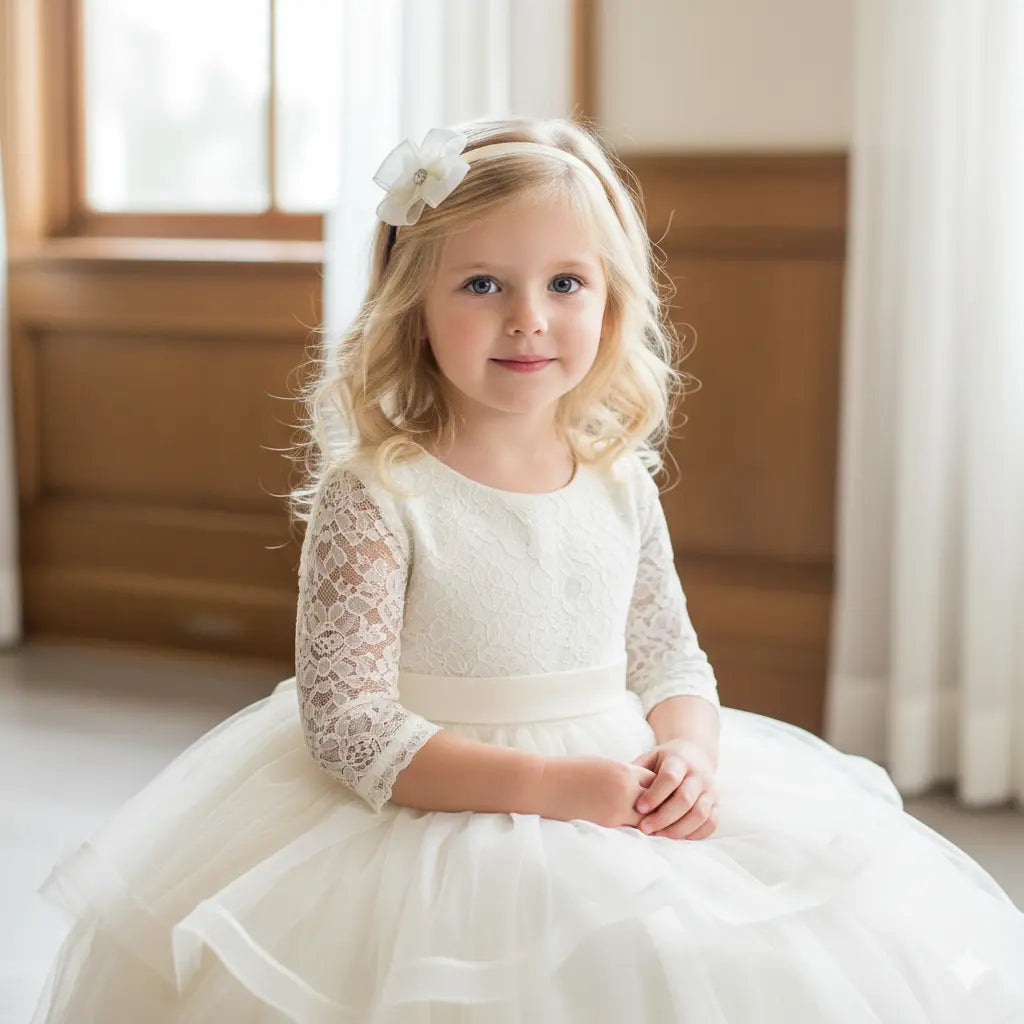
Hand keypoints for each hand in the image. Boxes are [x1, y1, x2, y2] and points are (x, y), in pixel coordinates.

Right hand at [538, 755, 656, 828]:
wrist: (546, 784)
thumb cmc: (571, 772)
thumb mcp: (603, 766)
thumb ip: (624, 776)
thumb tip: (640, 787)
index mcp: (624, 771)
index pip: (656, 781)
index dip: (658, 787)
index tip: (657, 793)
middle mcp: (625, 790)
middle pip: (657, 802)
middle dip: (660, 807)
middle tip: (663, 815)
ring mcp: (617, 810)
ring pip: (647, 821)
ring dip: (649, 823)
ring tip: (652, 827)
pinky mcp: (607, 826)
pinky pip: (630, 831)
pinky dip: (635, 832)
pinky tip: (635, 835)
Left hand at [631, 739, 718, 839]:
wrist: (696, 754)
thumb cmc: (666, 760)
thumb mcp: (651, 756)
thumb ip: (638, 770)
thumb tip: (618, 786)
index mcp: (679, 761)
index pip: (670, 778)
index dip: (655, 795)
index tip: (639, 808)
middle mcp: (698, 775)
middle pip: (685, 799)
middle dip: (664, 817)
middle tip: (644, 829)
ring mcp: (710, 790)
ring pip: (700, 814)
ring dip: (679, 829)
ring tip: (659, 835)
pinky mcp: (717, 803)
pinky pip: (711, 823)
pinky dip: (696, 834)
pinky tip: (678, 837)